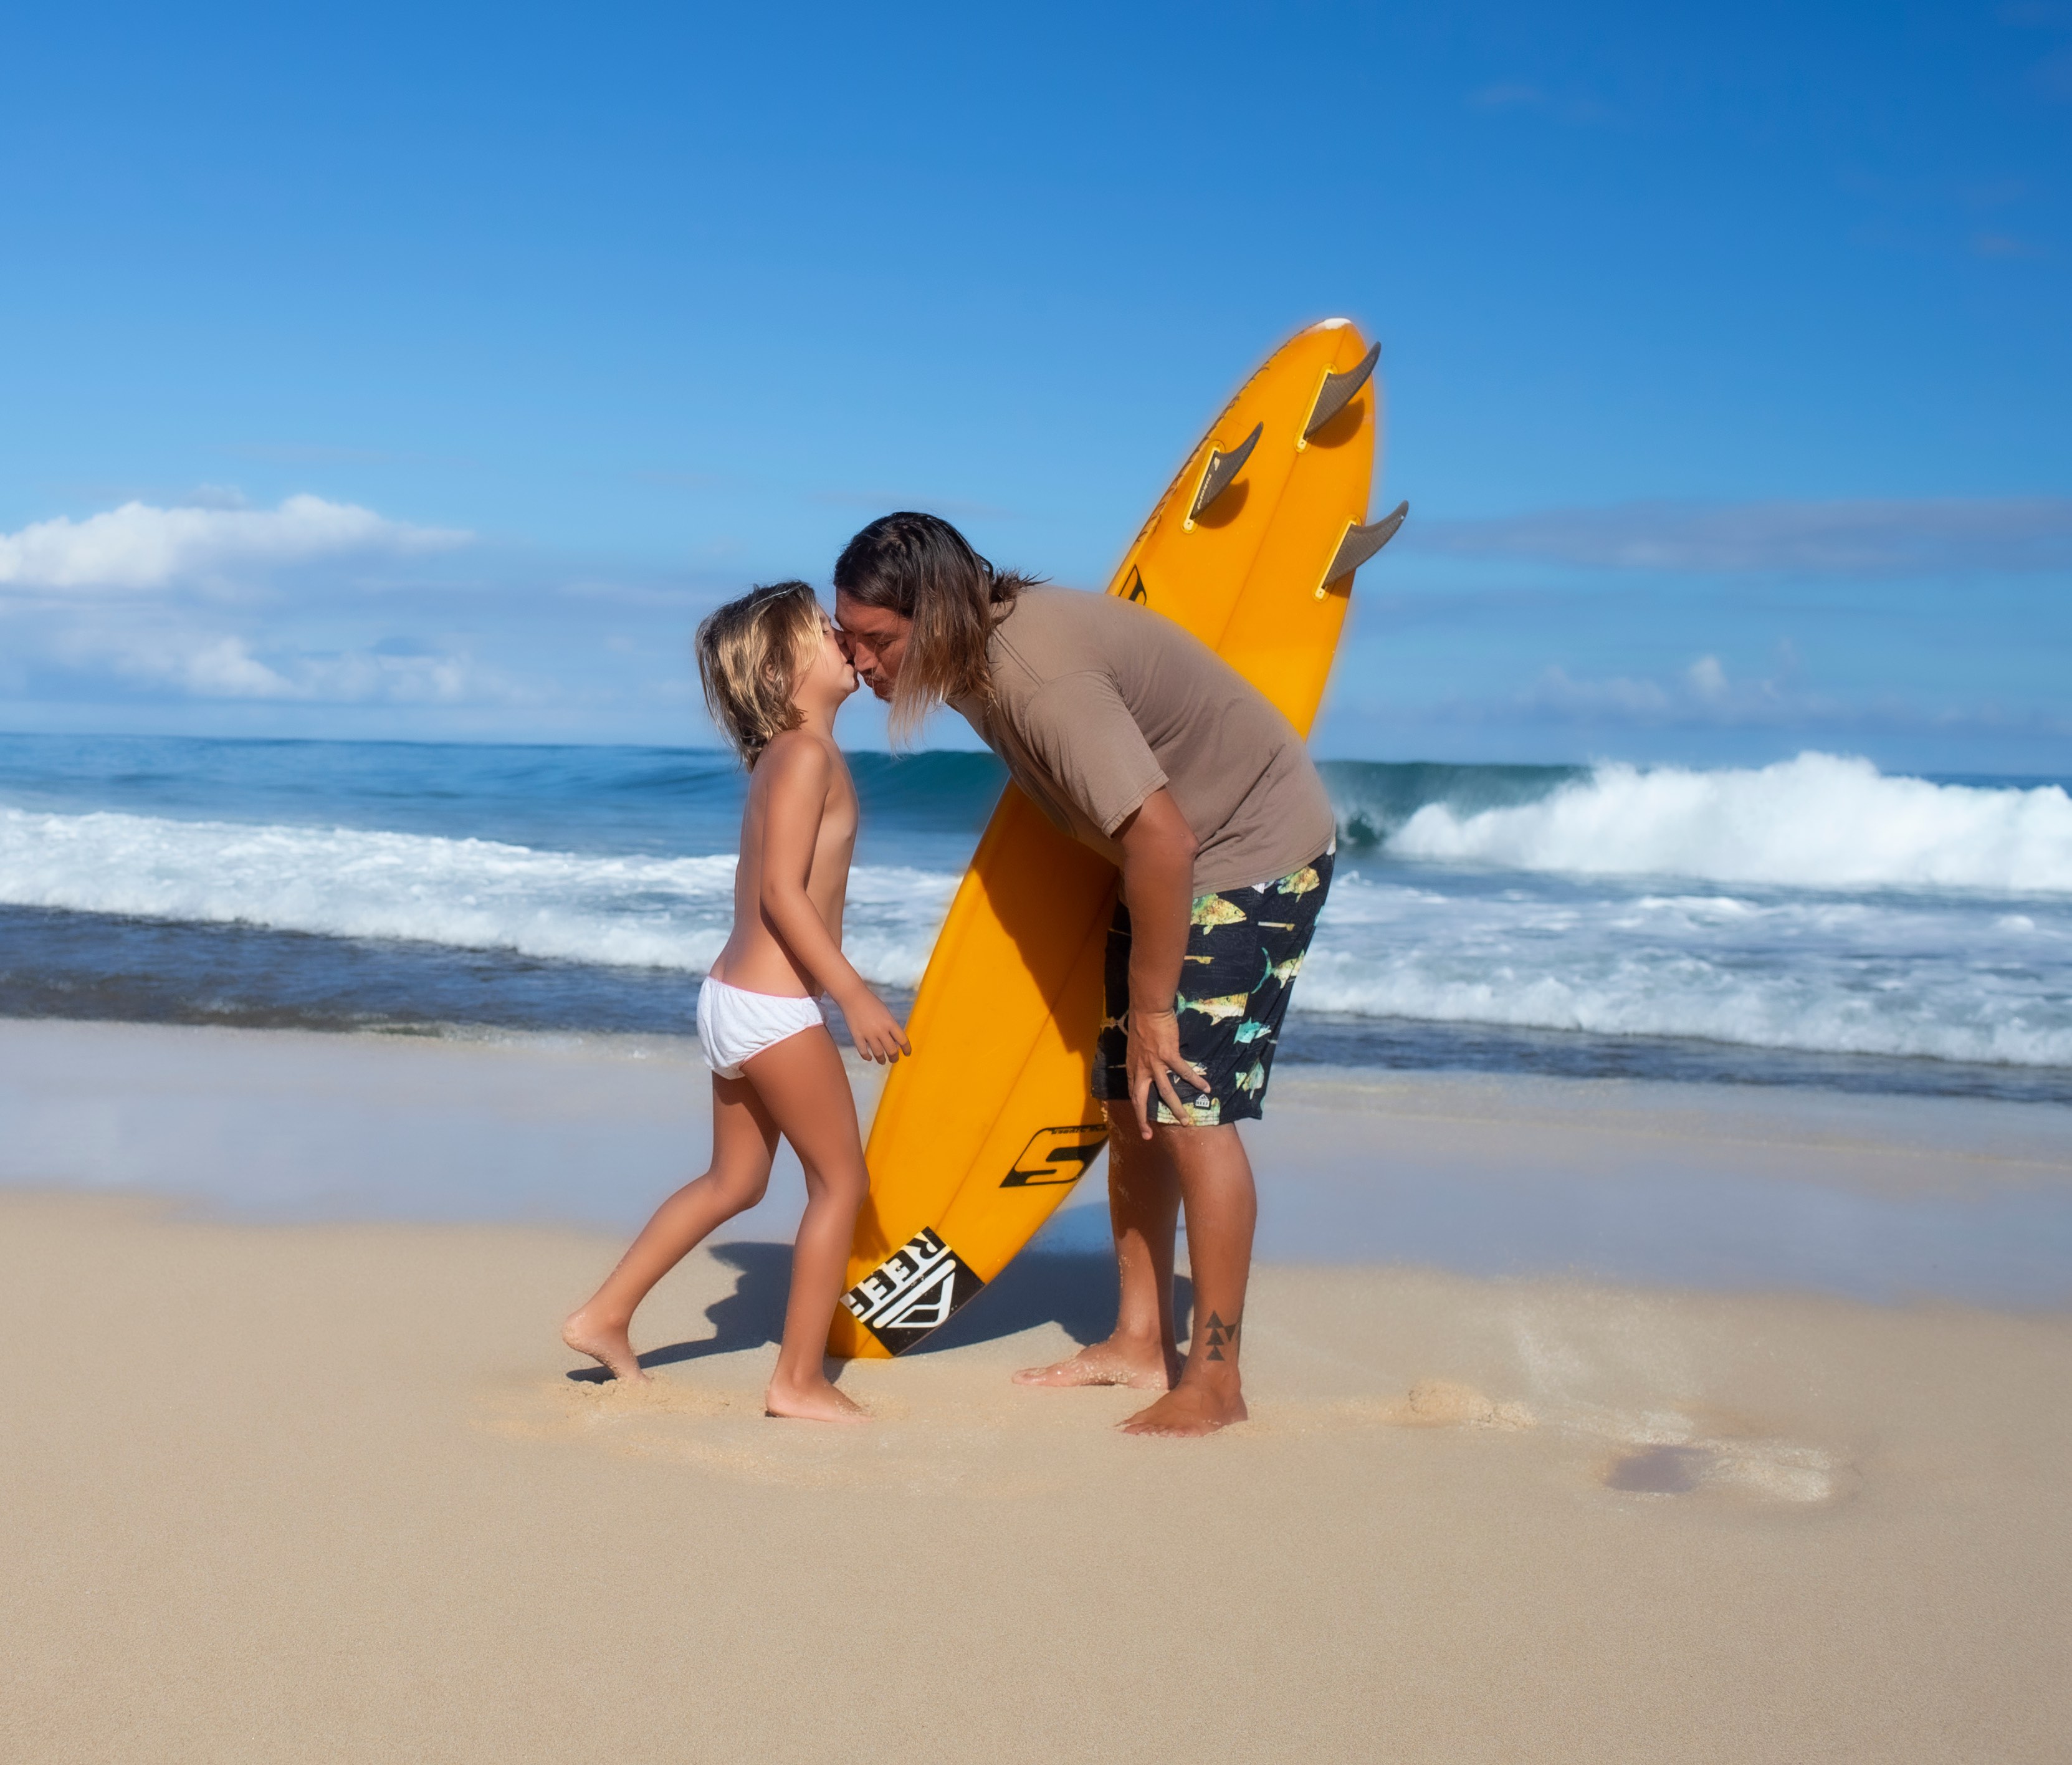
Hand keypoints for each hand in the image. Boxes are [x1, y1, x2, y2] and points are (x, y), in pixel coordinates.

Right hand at [839, 988, 912, 1064]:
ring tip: (882, 1061)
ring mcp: (868, 1033)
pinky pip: (863, 1051)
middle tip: (894, 1060)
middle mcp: (881, 1029)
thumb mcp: (885, 1013)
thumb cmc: (871, 1003)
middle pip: (891, 1050)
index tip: (907, 1054)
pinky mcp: (857, 1035)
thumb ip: (890, 1026)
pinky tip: (869, 1058)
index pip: (903, 1040)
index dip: (907, 1049)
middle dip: (894, 1057)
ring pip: (878, 1053)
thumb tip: (895, 1042)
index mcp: (890, 1022)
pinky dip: (867, 1056)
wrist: (853, 996)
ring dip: (881, 1059)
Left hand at [1126, 1008, 1209, 1138]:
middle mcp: (1142, 1069)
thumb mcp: (1136, 1046)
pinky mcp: (1168, 1055)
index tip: (1141, 1123)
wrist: (1147, 1009)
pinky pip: (1184, 1072)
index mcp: (1133, 1068)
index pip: (1133, 1094)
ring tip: (1186, 1121)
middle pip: (1141, 1100)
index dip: (1137, 1109)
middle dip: (1144, 1120)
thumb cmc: (1142, 1024)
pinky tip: (1206, 1088)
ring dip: (1176, 1108)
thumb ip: (1141, 1060)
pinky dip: (1196, 1081)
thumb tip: (1148, 1066)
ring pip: (1165, 1092)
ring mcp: (1155, 1063)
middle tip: (1149, 1135)